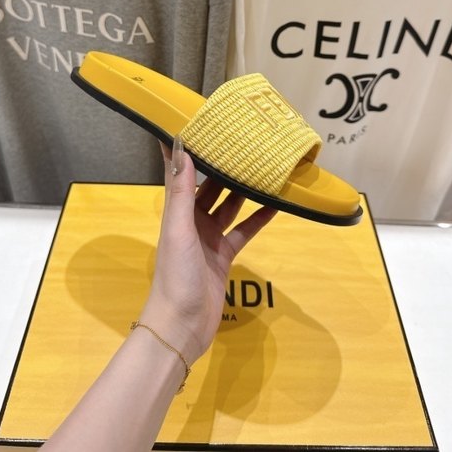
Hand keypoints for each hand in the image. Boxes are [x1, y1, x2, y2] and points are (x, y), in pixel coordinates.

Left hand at [139, 141, 276, 363]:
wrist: (182, 325)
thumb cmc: (176, 275)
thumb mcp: (179, 231)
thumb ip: (181, 194)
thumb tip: (182, 150)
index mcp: (176, 212)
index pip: (179, 175)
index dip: (185, 152)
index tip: (197, 126)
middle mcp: (192, 221)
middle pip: (209, 187)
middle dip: (222, 168)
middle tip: (243, 143)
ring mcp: (209, 238)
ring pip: (229, 206)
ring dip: (242, 190)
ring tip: (262, 168)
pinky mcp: (224, 255)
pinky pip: (243, 231)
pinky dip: (257, 219)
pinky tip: (274, 205)